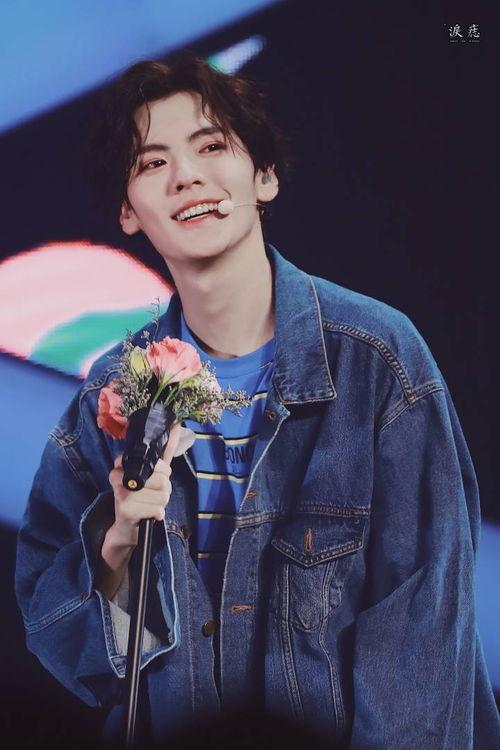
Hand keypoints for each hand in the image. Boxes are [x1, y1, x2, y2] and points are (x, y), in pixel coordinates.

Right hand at [108, 423, 180, 545]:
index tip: (152, 477)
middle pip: (162, 479)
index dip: (162, 472)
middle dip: (164, 490)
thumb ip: (164, 452)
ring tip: (150, 504)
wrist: (126, 526)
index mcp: (122, 463)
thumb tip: (177, 428)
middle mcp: (118, 476)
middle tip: (151, 494)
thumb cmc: (141, 496)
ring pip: (162, 495)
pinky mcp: (125, 510)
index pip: (157, 462)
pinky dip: (158, 514)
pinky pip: (158, 509)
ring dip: (161, 503)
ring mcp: (120, 493)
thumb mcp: (152, 473)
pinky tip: (148, 514)